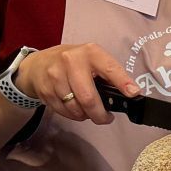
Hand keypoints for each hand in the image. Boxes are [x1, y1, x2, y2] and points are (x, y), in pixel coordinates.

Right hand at [14, 43, 136, 123]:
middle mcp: (71, 61)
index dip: (122, 82)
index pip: (109, 68)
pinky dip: (73, 115)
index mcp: (90, 53)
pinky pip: (63, 112)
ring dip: (85, 115)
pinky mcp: (45, 90)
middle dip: (99, 114)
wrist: (37, 65)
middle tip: (106, 118)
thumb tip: (129, 93)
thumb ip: (108, 74)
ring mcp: (55, 76)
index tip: (133, 93)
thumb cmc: (72, 63)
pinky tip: (74, 108)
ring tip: (88, 110)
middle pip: (88, 98)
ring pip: (75, 108)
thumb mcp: (92, 60)